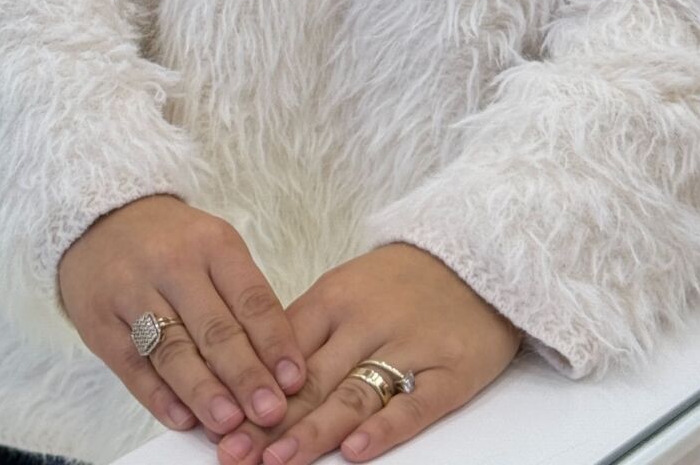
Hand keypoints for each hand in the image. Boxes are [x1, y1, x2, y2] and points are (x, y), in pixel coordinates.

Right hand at [57, 195, 308, 441]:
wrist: (102, 221)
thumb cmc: (173, 244)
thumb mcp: (214, 250)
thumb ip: (242, 301)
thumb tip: (275, 367)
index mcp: (213, 244)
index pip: (250, 298)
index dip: (275, 342)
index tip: (295, 380)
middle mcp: (173, 265)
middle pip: (215, 328)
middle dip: (245, 375)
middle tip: (270, 412)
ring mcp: (133, 292)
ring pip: (174, 349)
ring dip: (204, 391)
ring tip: (229, 424)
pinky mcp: (101, 322)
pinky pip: (132, 364)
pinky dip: (158, 395)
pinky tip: (182, 418)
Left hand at [208, 244, 521, 464]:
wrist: (479, 255)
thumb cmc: (401, 283)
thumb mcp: (347, 290)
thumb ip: (306, 331)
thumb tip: (252, 377)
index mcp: (335, 299)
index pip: (283, 351)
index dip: (250, 392)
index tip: (221, 427)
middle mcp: (367, 322)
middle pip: (312, 379)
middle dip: (270, 421)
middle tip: (236, 455)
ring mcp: (410, 346)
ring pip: (354, 393)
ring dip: (313, 432)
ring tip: (278, 461)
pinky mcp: (450, 371)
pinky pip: (414, 404)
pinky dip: (385, 427)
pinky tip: (357, 449)